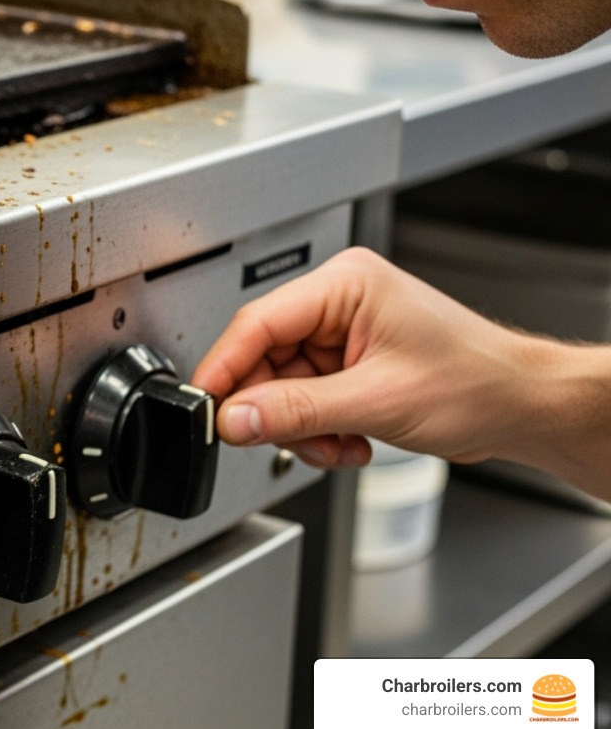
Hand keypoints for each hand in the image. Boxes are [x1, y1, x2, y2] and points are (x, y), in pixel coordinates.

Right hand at [191, 247, 610, 498]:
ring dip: (303, 428)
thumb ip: (296, 411)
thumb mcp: (377, 401)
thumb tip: (236, 418)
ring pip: (281, 387)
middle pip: (264, 359)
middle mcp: (337, 303)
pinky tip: (351, 439)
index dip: (226, 368)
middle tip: (292, 439)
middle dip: (278, 410)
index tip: (206, 406)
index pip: (258, 321)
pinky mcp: (347, 364)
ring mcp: (342, 334)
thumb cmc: (479, 382)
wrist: (523, 408)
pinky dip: (319, 430)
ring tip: (340, 443)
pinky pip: (303, 400)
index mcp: (343, 285)